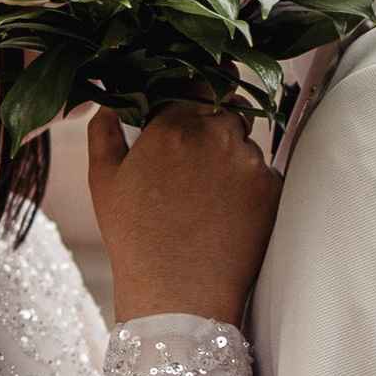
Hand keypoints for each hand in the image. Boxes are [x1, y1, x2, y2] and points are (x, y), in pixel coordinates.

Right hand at [89, 102, 280, 327]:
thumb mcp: (104, 183)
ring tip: (208, 193)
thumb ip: (104, 133)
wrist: (178, 296)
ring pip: (246, 140)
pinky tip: (226, 212)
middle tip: (198, 156)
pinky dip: (249, 184)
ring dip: (232, 153)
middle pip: (228, 106)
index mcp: (173, 124)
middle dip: (216, 121)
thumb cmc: (135, 240)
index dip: (198, 86)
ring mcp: (248, 160)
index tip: (197, 95)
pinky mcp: (271, 188)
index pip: (198, 79)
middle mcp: (216, 134)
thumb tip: (110, 106)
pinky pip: (264, 172)